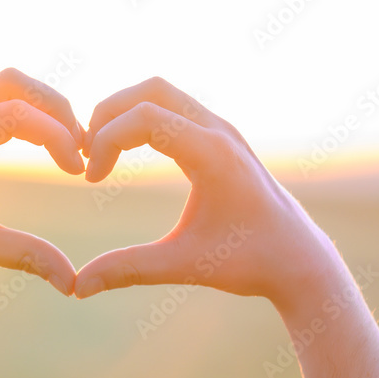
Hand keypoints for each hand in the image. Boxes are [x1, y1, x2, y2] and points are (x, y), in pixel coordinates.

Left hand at [0, 68, 84, 297]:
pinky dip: (21, 112)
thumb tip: (72, 284)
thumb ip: (27, 256)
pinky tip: (40, 145)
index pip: (19, 114)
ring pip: (3, 86)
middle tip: (81, 146)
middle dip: (55, 108)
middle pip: (14, 83)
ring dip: (39, 107)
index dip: (59, 137)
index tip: (79, 171)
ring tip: (66, 145)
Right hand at [75, 77, 335, 312]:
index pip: (143, 118)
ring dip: (125, 113)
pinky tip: (128, 154)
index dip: (104, 141)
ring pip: (163, 93)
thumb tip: (79, 287)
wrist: (299, 259)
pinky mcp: (223, 138)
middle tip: (86, 153)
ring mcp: (224, 130)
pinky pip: (175, 108)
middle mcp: (220, 131)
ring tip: (101, 153)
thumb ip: (130, 269)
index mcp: (213, 155)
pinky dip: (144, 119)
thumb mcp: (184, 266)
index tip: (92, 179)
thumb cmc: (249, 263)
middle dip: (108, 114)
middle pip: (150, 90)